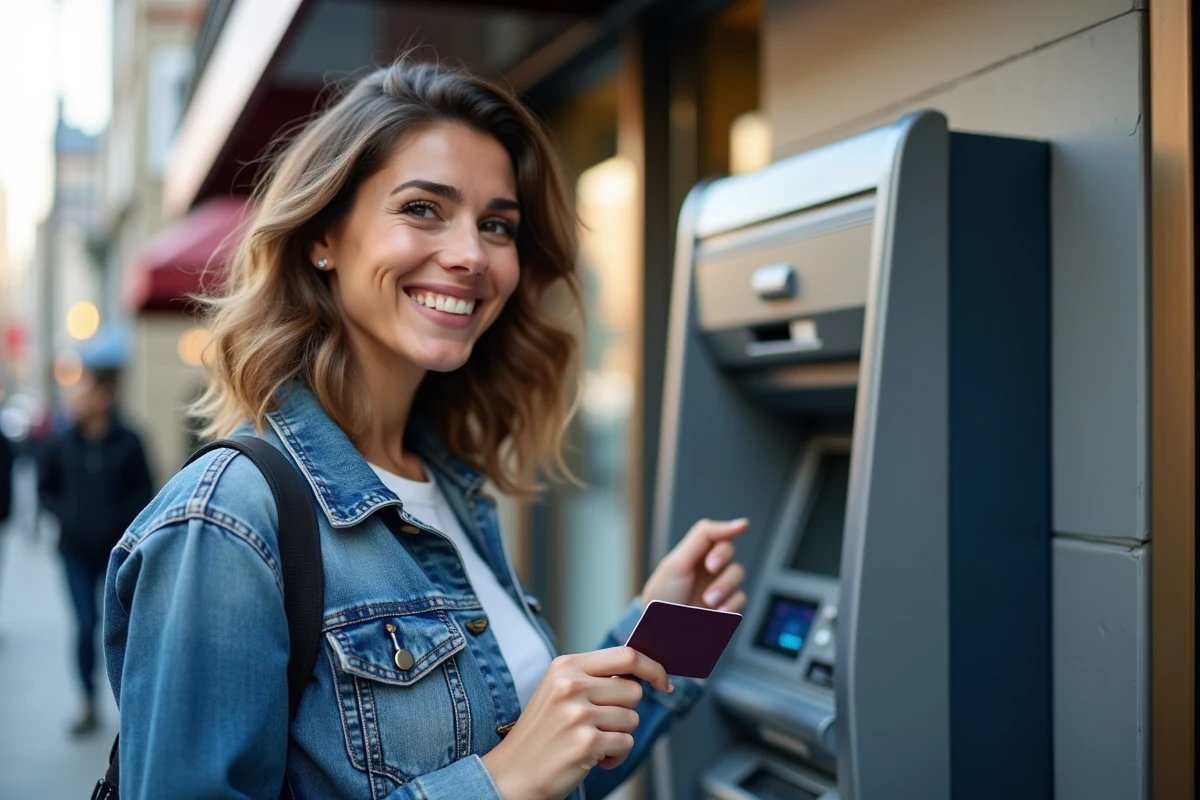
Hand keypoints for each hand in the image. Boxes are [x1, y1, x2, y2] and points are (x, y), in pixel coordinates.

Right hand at [481, 647, 672, 799]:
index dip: (652, 667)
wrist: (513, 774)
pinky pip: (626, 744)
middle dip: (625, 711)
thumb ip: (595, 677)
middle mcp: (571, 685)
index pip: (626, 655)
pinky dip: (615, 756)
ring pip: (632, 719)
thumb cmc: (543, 733)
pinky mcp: (586, 743)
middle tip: (600, 723)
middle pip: (634, 690)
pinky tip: (592, 758)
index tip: (664, 681)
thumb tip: (642, 672)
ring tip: (591, 741)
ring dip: (619, 735)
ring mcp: (578, 714)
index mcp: (566, 666)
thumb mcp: (560, 691)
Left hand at [641, 518, 748, 611]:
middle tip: (711, 571)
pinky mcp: (726, 606)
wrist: (660, 630)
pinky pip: (741, 599)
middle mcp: (710, 567)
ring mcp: (719, 586)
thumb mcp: (678, 561)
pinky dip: (731, 604)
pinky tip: (717, 612)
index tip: (724, 548)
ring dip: (725, 586)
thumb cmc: (663, 594)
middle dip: (721, 563)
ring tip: (708, 600)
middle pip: (730, 555)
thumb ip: (705, 536)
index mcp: (697, 553)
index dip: (725, 539)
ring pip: (738, 575)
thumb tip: (741, 522)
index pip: (719, 536)